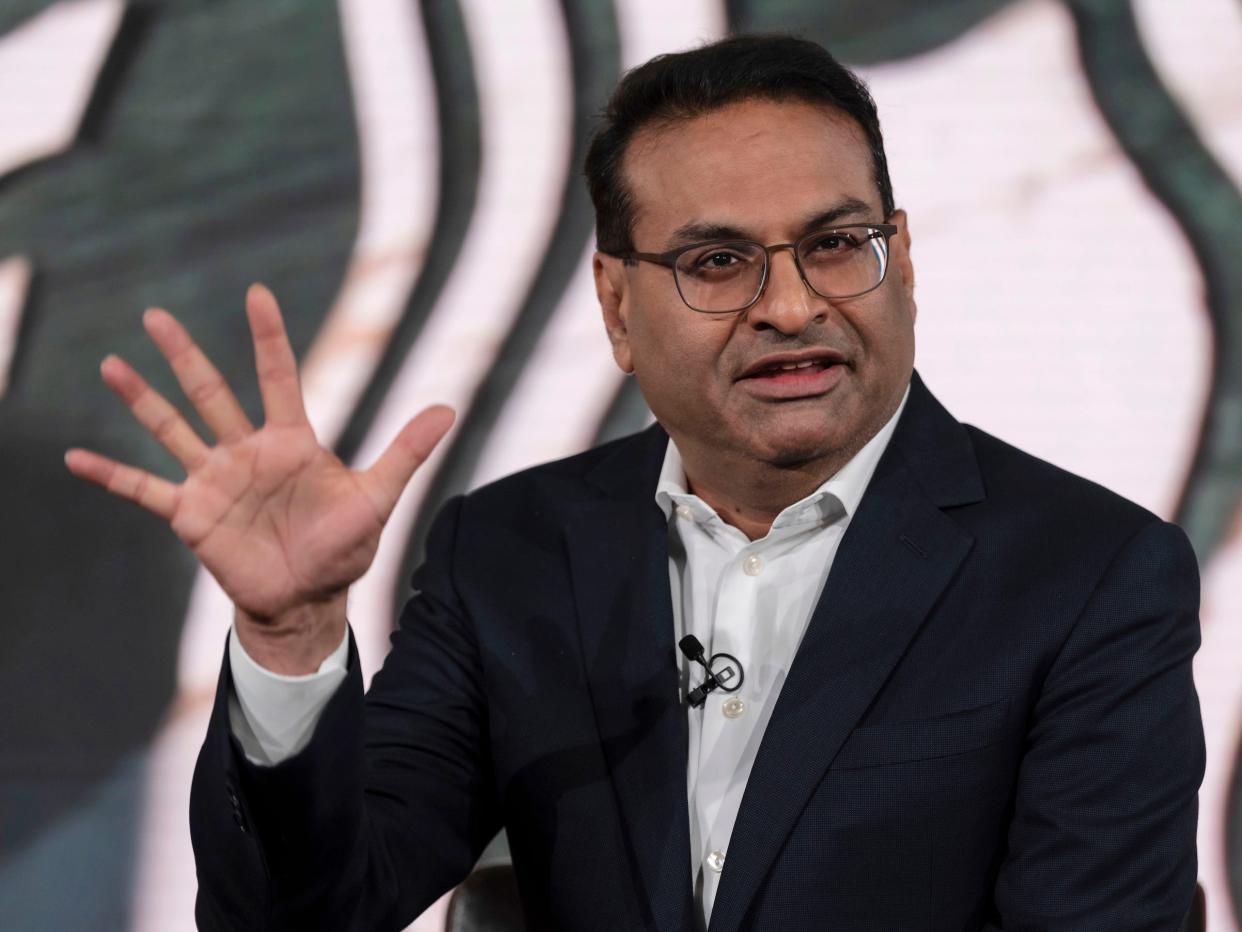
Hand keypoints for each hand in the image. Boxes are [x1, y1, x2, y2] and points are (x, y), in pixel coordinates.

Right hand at [65, 284, 454, 670]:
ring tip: (111, 365)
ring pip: (172, 429)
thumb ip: (406, 451)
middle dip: (185, 355)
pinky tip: (76, 457)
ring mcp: (215, 480)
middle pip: (211, 393)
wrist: (308, 598)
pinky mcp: (191, 514)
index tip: (257, 294)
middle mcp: (246, 452)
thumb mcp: (378, 496)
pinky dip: (111, 474)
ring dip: (142, 400)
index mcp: (291, 441)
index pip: (278, 376)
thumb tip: (450, 408)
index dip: (268, 337)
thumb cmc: (344, 547)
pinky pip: (144, 489)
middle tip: (156, 315)